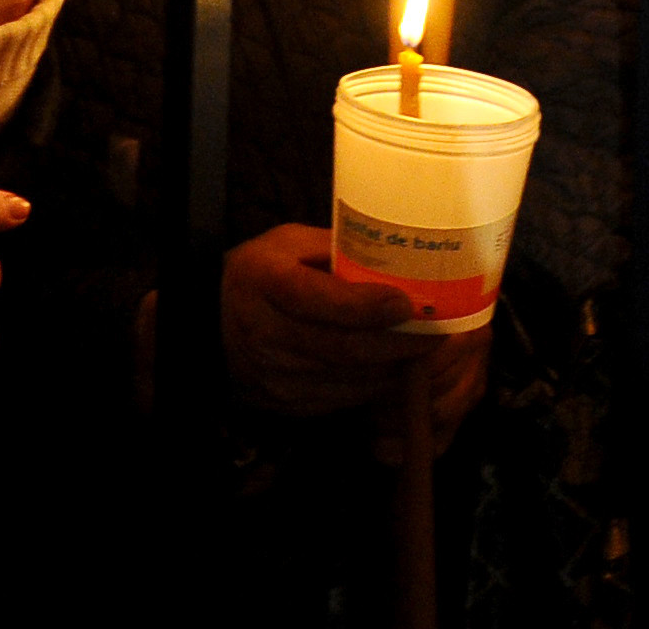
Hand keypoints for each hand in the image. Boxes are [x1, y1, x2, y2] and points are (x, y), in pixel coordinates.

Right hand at [216, 223, 486, 455]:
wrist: (212, 324)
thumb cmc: (264, 273)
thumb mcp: (289, 244)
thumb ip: (337, 250)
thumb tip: (400, 256)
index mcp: (264, 281)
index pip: (317, 300)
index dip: (365, 306)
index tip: (407, 304)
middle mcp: (264, 333)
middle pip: (341, 348)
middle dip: (397, 345)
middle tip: (437, 334)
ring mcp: (273, 376)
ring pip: (347, 379)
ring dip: (392, 369)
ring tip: (426, 352)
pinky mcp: (285, 403)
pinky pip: (340, 399)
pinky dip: (373, 386)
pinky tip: (394, 370)